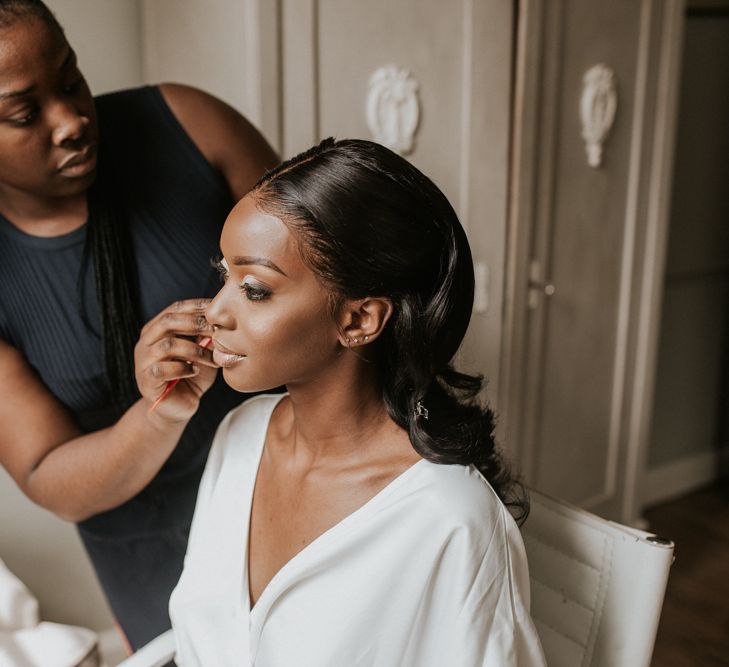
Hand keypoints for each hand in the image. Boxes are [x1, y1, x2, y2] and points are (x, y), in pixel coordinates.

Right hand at [135, 299, 218, 422]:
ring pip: (167, 345)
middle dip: (196, 324)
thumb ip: (207, 337)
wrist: (178, 407)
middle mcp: (146, 342)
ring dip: (195, 350)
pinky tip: (194, 371)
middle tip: (217, 332)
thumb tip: (222, 321)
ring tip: (211, 358)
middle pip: (168, 322)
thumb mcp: (202, 352)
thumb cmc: (191, 376)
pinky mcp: (146, 380)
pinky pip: (162, 369)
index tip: (218, 309)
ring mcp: (143, 361)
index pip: (174, 309)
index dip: (196, 306)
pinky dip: (182, 369)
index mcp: (157, 329)